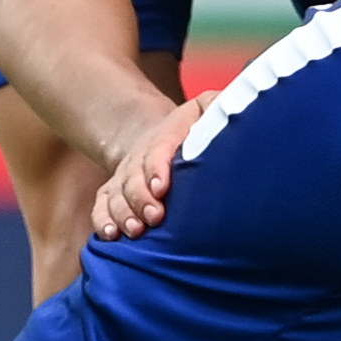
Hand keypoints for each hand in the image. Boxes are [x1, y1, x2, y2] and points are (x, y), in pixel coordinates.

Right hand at [91, 94, 208, 238]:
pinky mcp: (115, 193)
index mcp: (164, 137)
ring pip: (117, 194)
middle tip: (154, 216)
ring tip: (136, 229)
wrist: (160, 137)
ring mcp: (125, 177)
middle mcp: (139, 157)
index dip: (156, 168)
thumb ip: (218, 106)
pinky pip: (102, 206)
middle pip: (133, 177)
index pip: (157, 149)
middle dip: (141, 198)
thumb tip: (238, 109)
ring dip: (123, 213)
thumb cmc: (194, 128)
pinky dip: (103, 220)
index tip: (161, 187)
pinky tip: (111, 234)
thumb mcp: (206, 108)